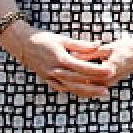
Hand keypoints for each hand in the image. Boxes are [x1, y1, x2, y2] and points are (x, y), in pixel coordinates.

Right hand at [0, 22, 115, 97]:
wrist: (23, 44)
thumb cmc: (44, 39)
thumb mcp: (63, 39)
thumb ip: (80, 45)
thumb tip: (98, 45)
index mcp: (61, 59)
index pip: (82, 68)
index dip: (97, 71)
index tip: (110, 72)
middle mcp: (55, 70)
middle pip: (78, 81)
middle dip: (93, 86)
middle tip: (108, 90)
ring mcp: (50, 77)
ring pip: (70, 88)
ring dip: (85, 92)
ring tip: (99, 93)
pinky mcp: (46, 79)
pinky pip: (61, 88)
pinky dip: (72, 90)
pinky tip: (83, 92)